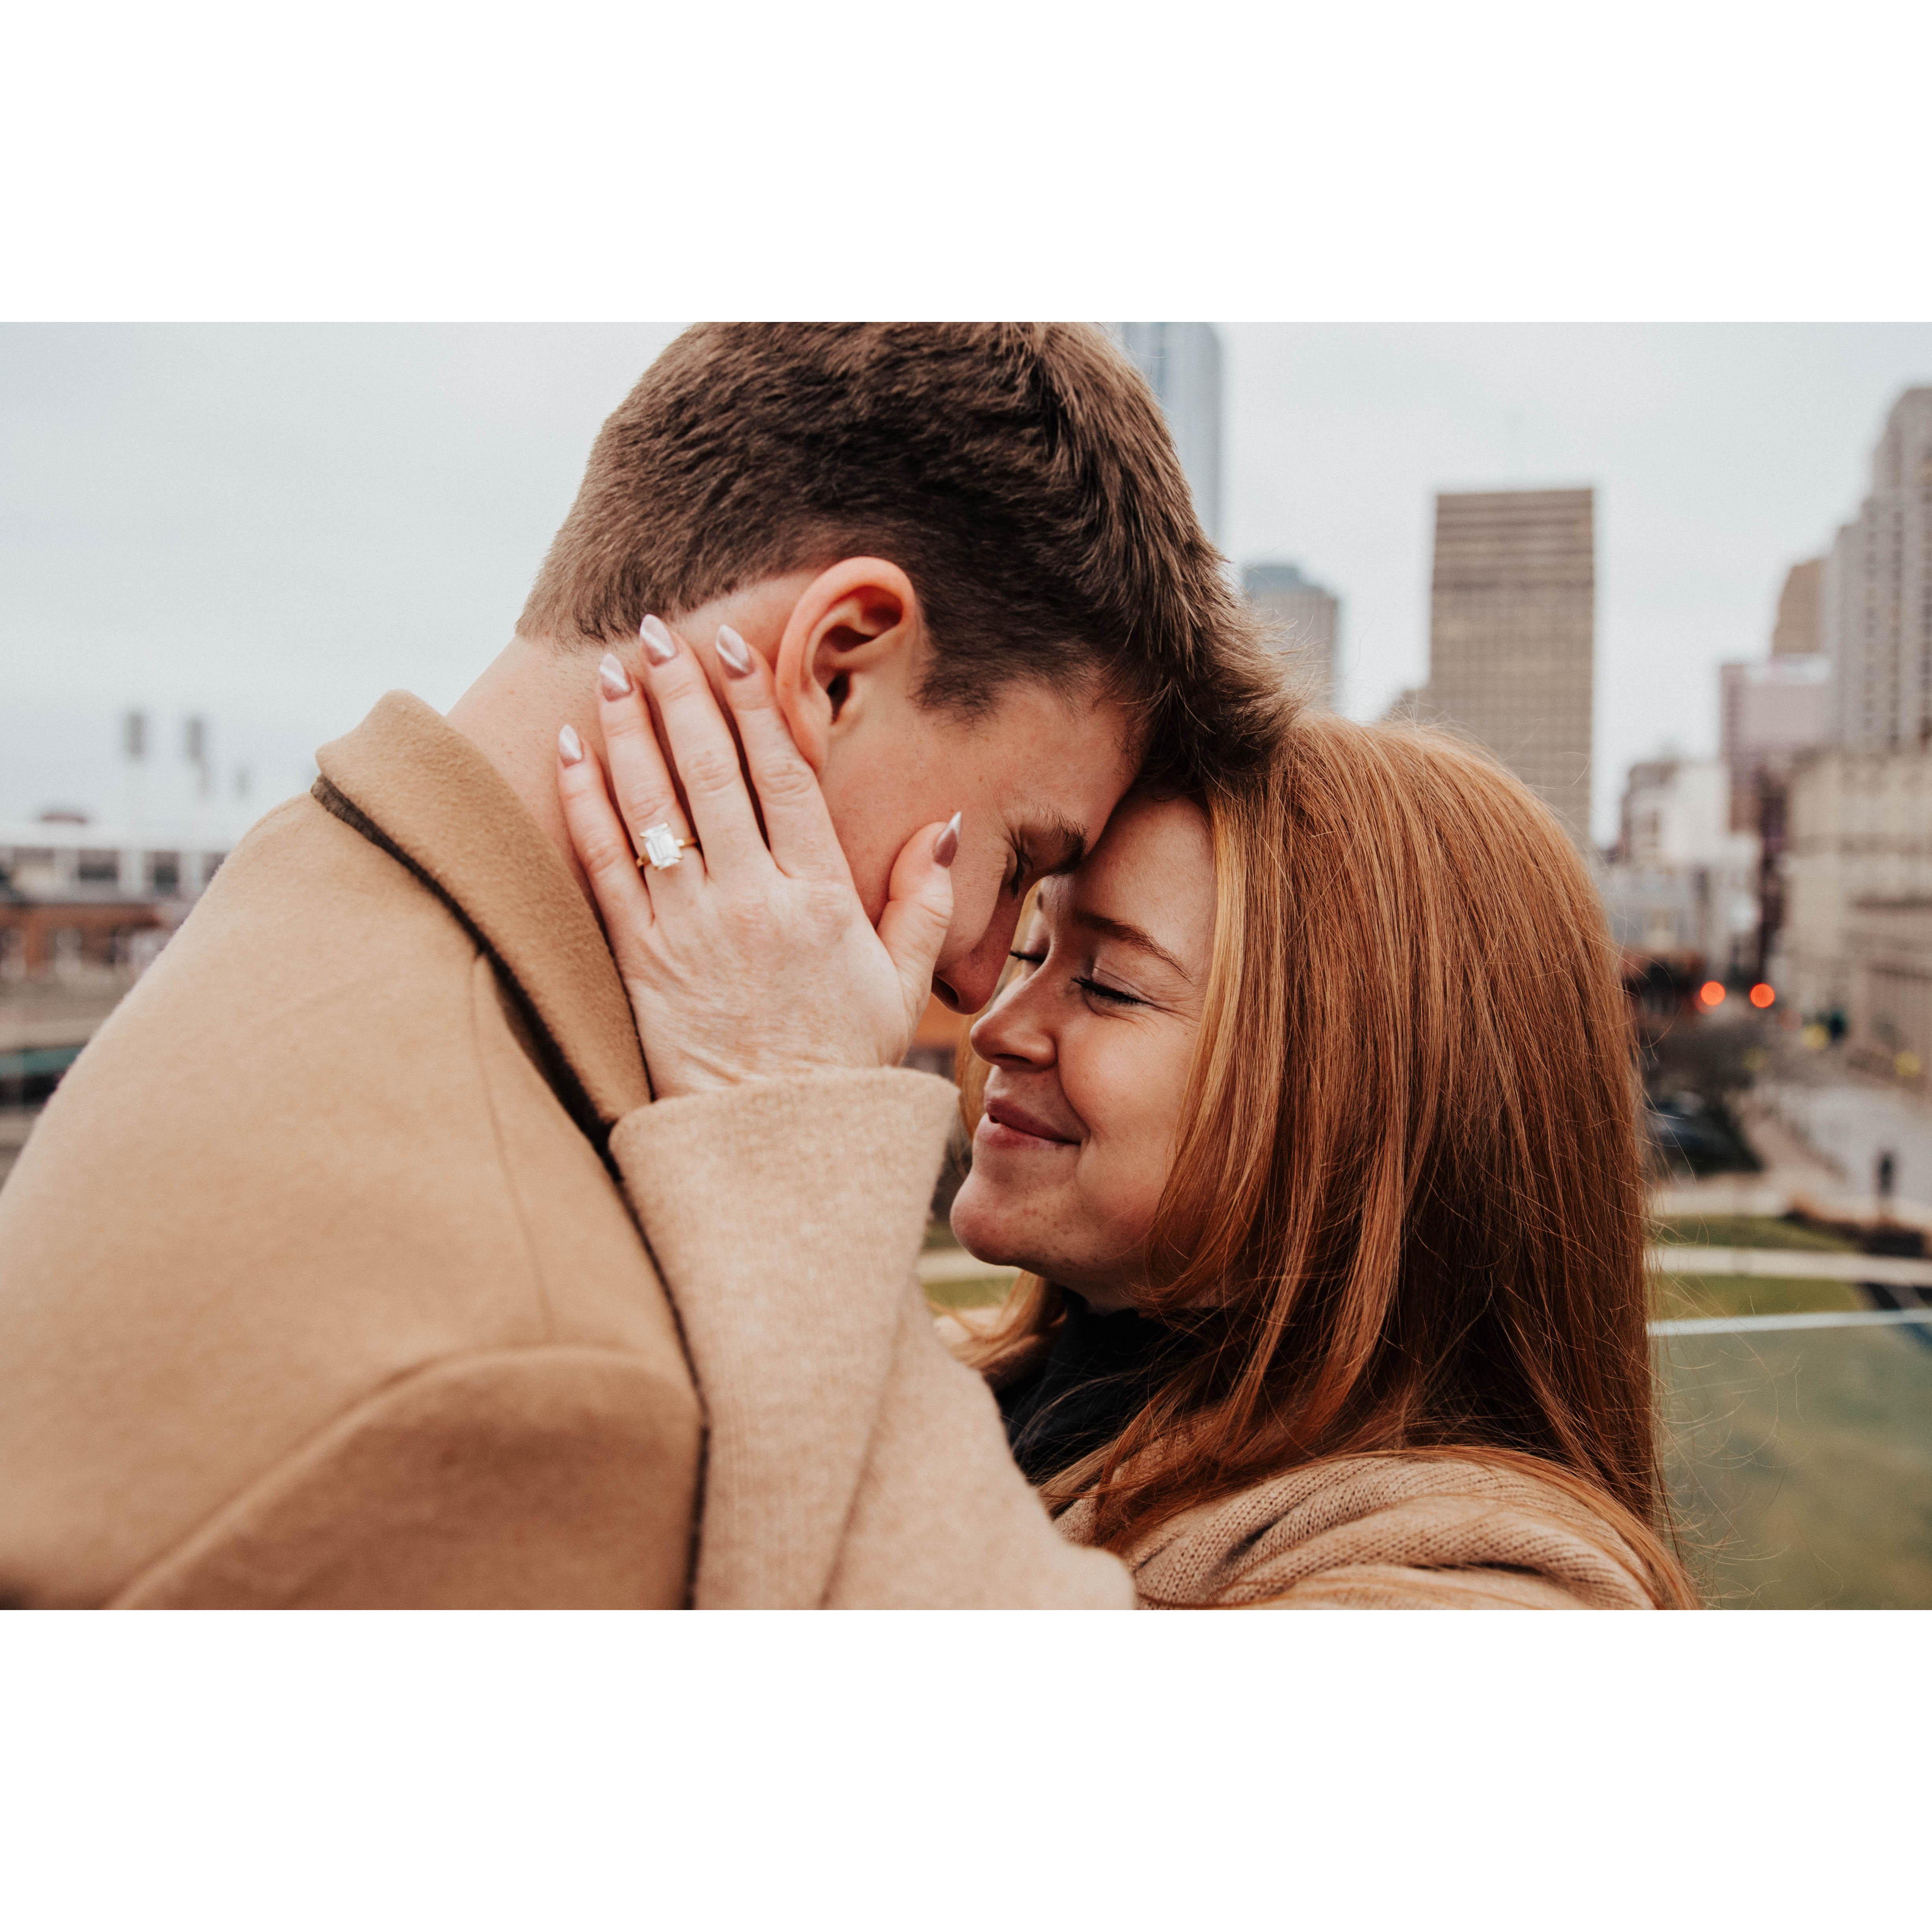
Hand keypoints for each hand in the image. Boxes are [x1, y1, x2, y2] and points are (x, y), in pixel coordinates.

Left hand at [557, 616, 957, 1100]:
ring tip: (612, 669)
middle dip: (682, 692)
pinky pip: (604, 865)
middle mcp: (752, 900)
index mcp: (820, 898)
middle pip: (710, 772)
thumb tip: (945, 825)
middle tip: (656, 630)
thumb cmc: (841, 1065)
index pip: (783, 776)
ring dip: (630, 729)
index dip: (757, 704)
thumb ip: (922, 903)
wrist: (771, 1145)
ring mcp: (689, 928)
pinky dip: (584, 803)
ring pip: (652, 806)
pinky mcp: (638, 960)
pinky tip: (570, 751)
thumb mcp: (903, 988)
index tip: (734, 647)